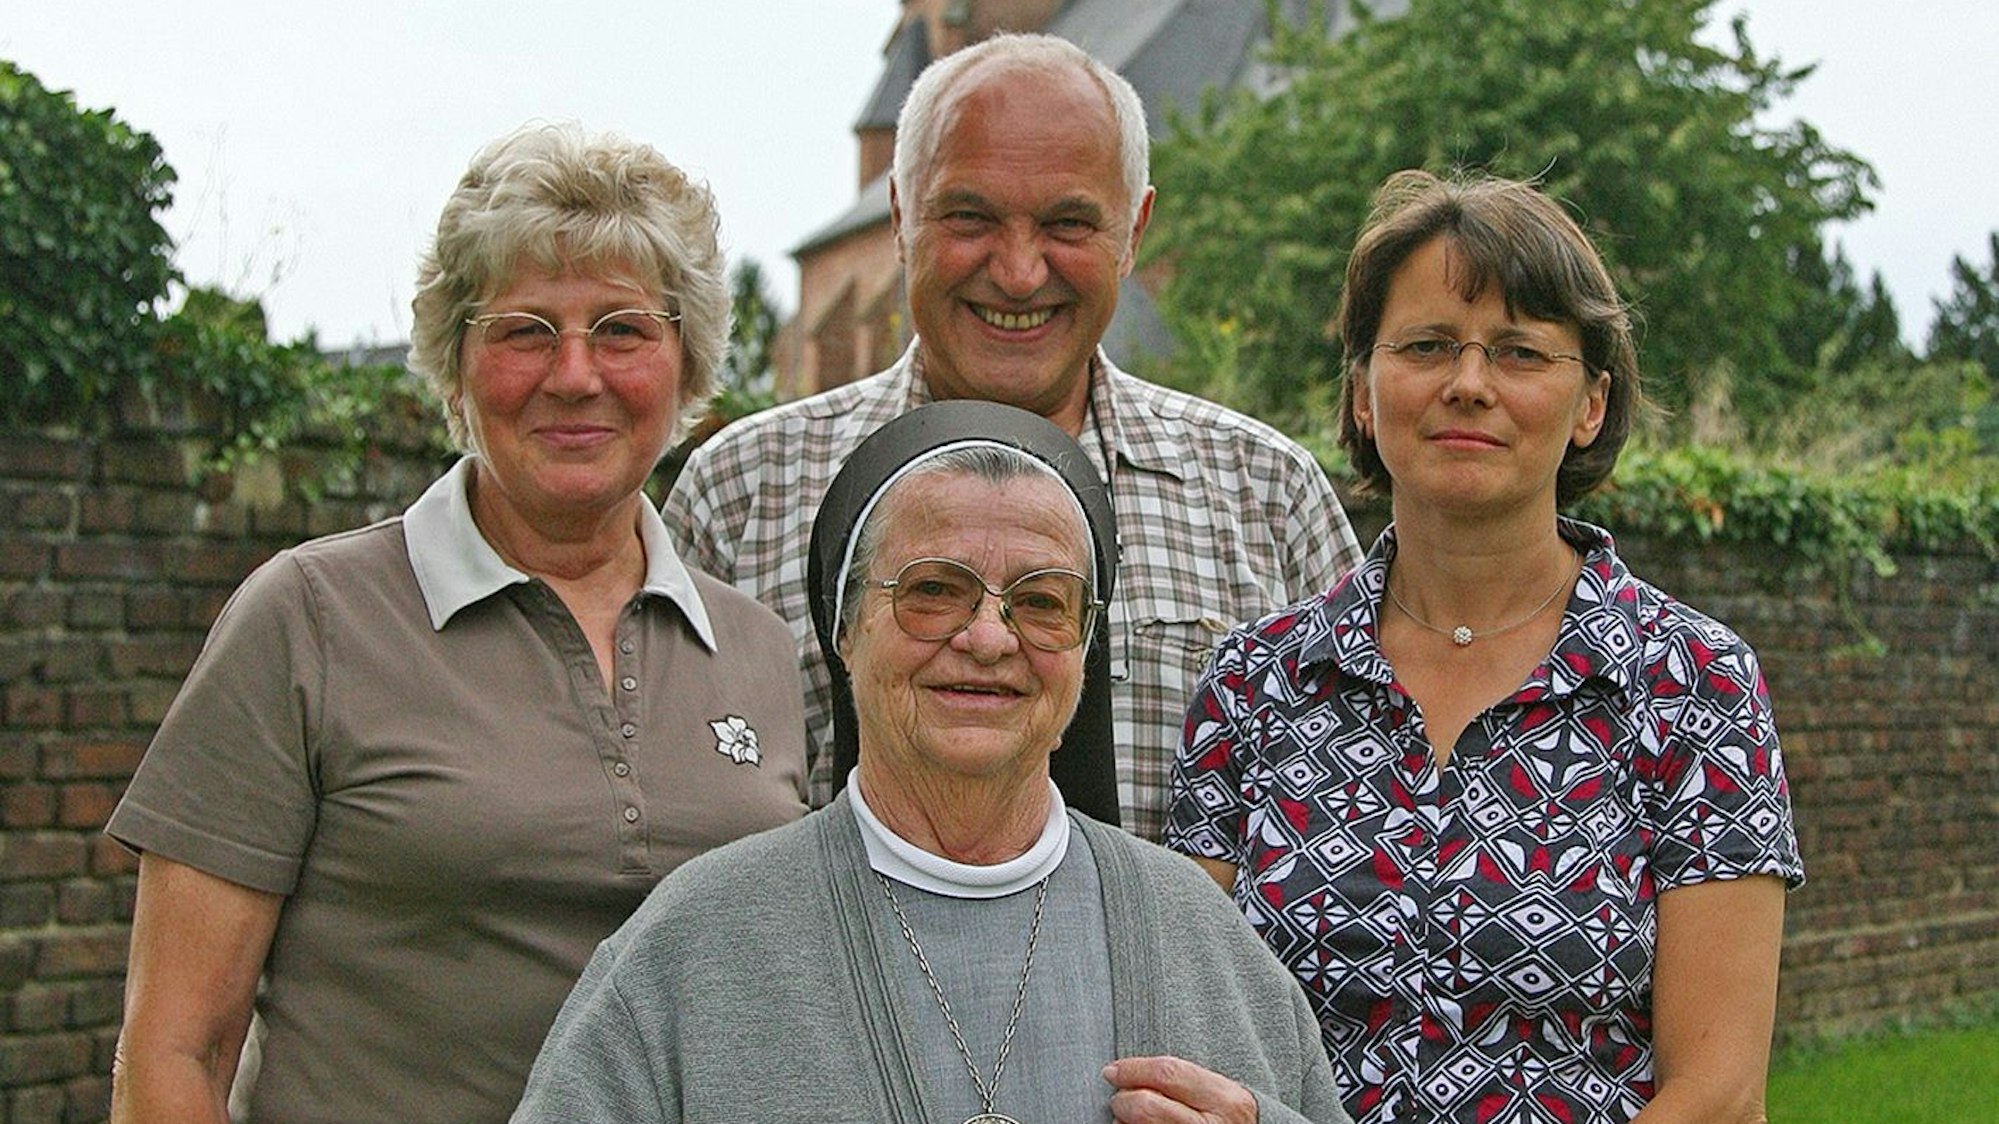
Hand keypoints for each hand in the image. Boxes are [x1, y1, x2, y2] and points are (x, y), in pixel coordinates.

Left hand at [1103, 1056, 1256, 1122]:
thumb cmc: (1227, 1118)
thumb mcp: (1218, 1092)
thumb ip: (1183, 1078)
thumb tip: (1126, 1070)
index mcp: (1226, 1100)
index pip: (1167, 1074)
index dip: (1133, 1069)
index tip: (1113, 1070)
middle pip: (1146, 1106)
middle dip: (1124, 1099)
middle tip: (1121, 1098)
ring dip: (1123, 1122)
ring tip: (1129, 1117)